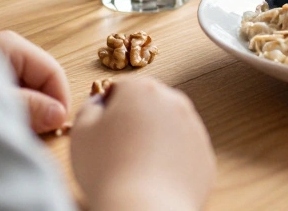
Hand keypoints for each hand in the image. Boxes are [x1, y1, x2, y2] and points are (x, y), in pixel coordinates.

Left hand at [0, 30, 69, 133]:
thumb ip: (29, 107)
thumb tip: (60, 114)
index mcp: (13, 46)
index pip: (53, 72)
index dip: (60, 100)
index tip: (56, 128)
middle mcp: (8, 49)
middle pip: (42, 79)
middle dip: (42, 107)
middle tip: (32, 132)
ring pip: (29, 88)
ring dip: (28, 110)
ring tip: (12, 128)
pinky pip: (15, 92)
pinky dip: (14, 108)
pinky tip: (1, 121)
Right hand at [71, 78, 214, 210]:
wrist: (145, 208)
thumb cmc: (108, 169)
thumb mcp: (82, 131)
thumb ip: (90, 107)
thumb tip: (100, 103)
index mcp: (143, 89)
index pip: (121, 88)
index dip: (107, 110)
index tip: (102, 131)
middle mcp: (175, 102)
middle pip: (148, 106)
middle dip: (134, 122)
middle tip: (117, 151)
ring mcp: (194, 129)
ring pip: (168, 129)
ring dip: (154, 141)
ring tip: (135, 168)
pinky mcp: (205, 156)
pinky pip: (183, 153)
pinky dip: (171, 162)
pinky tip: (154, 178)